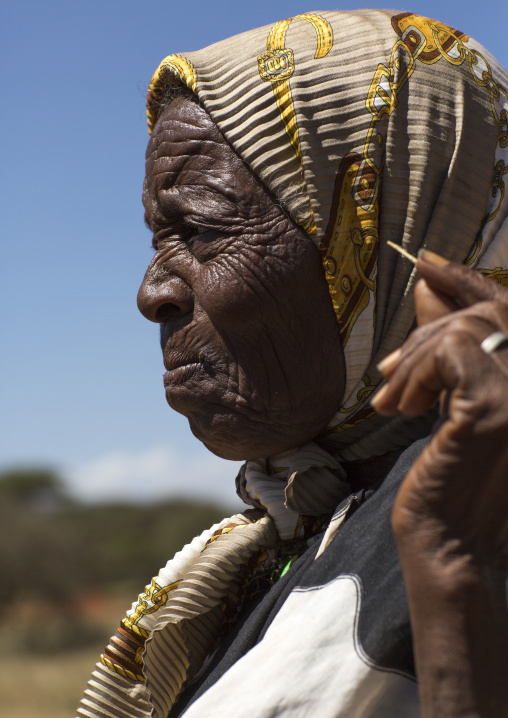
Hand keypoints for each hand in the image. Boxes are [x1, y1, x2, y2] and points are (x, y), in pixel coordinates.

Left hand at [373, 252, 507, 565]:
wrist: (447, 546)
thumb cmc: (448, 481)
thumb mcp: (447, 400)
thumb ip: (445, 348)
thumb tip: (425, 289)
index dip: (469, 280)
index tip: (427, 260)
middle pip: (486, 315)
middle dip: (425, 332)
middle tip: (388, 372)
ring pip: (463, 329)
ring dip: (413, 359)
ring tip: (391, 399)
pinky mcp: (498, 408)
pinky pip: (449, 350)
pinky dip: (416, 370)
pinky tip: (400, 406)